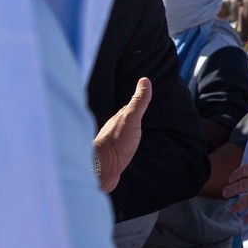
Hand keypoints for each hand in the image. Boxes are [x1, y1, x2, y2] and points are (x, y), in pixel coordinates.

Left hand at [93, 77, 150, 193]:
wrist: (103, 168)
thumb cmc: (117, 142)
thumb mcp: (131, 119)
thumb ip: (138, 102)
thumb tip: (144, 80)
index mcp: (118, 119)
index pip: (128, 108)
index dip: (136, 103)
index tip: (142, 97)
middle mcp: (113, 130)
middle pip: (123, 121)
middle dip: (131, 117)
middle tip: (139, 112)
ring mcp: (111, 145)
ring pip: (120, 135)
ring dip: (127, 132)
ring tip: (133, 131)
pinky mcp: (112, 159)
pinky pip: (119, 150)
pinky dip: (124, 147)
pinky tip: (126, 151)